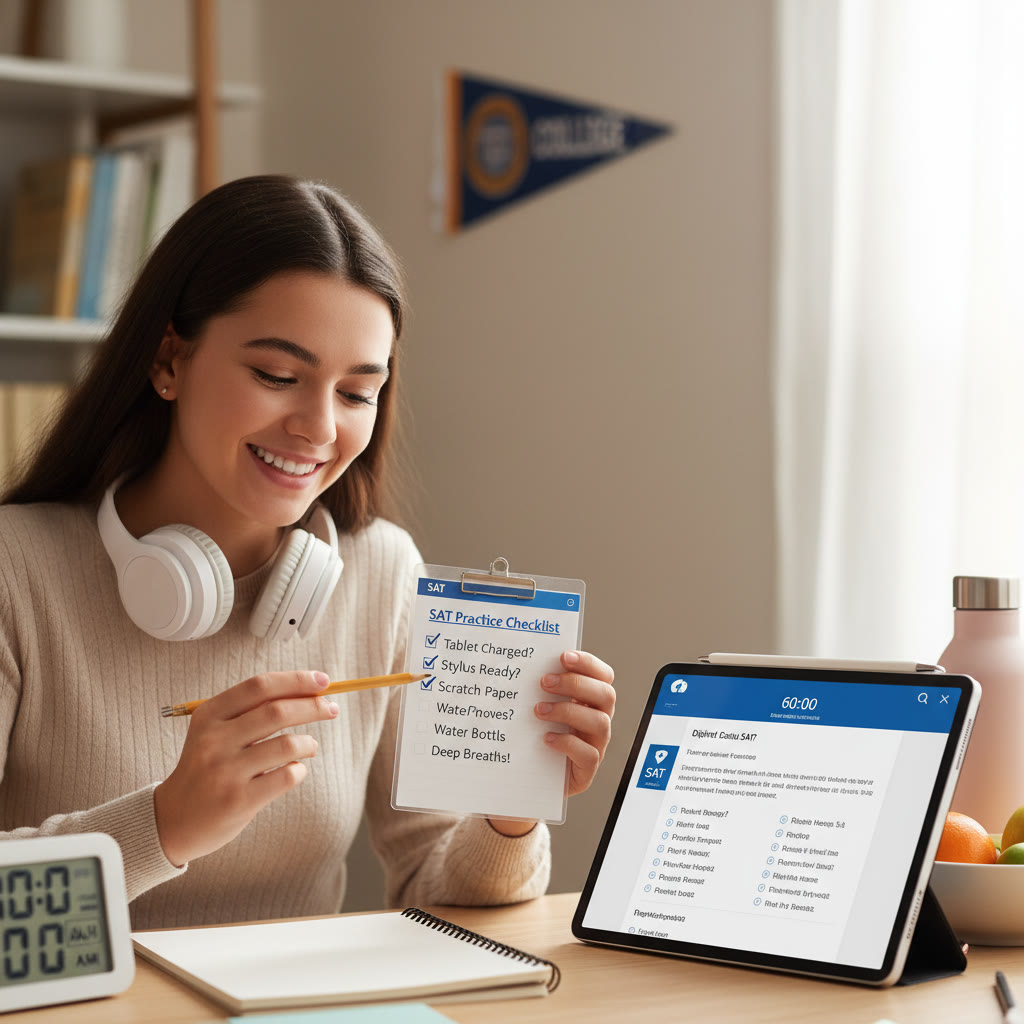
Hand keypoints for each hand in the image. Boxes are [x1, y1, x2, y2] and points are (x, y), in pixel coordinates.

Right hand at [154, 670, 338, 865]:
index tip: (323, 681)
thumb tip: (309, 690)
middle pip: (277, 711)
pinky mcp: (238, 800)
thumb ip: (251, 711)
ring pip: (287, 745)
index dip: (296, 680)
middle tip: (331, 709)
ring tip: (309, 747)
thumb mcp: (214, 732)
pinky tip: (294, 771)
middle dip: (313, 706)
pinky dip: (299, 770)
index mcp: (209, 715)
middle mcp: (214, 740)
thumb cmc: (206, 768)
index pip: (260, 686)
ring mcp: (225, 772)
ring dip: (309, 743)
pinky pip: (287, 776)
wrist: (173, 819)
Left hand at [488, 650, 615, 837]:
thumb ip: (539, 688)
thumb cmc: (533, 737)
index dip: (588, 663)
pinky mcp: (586, 770)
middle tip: (545, 681)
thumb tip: (523, 662)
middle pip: (606, 695)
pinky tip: (546, 739)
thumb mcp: (538, 708)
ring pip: (600, 723)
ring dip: (568, 711)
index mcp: (590, 701)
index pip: (603, 676)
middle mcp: (598, 720)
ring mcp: (596, 745)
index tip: (564, 656)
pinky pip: (589, 755)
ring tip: (539, 710)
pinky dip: (568, 743)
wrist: (527, 778)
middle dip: (576, 684)